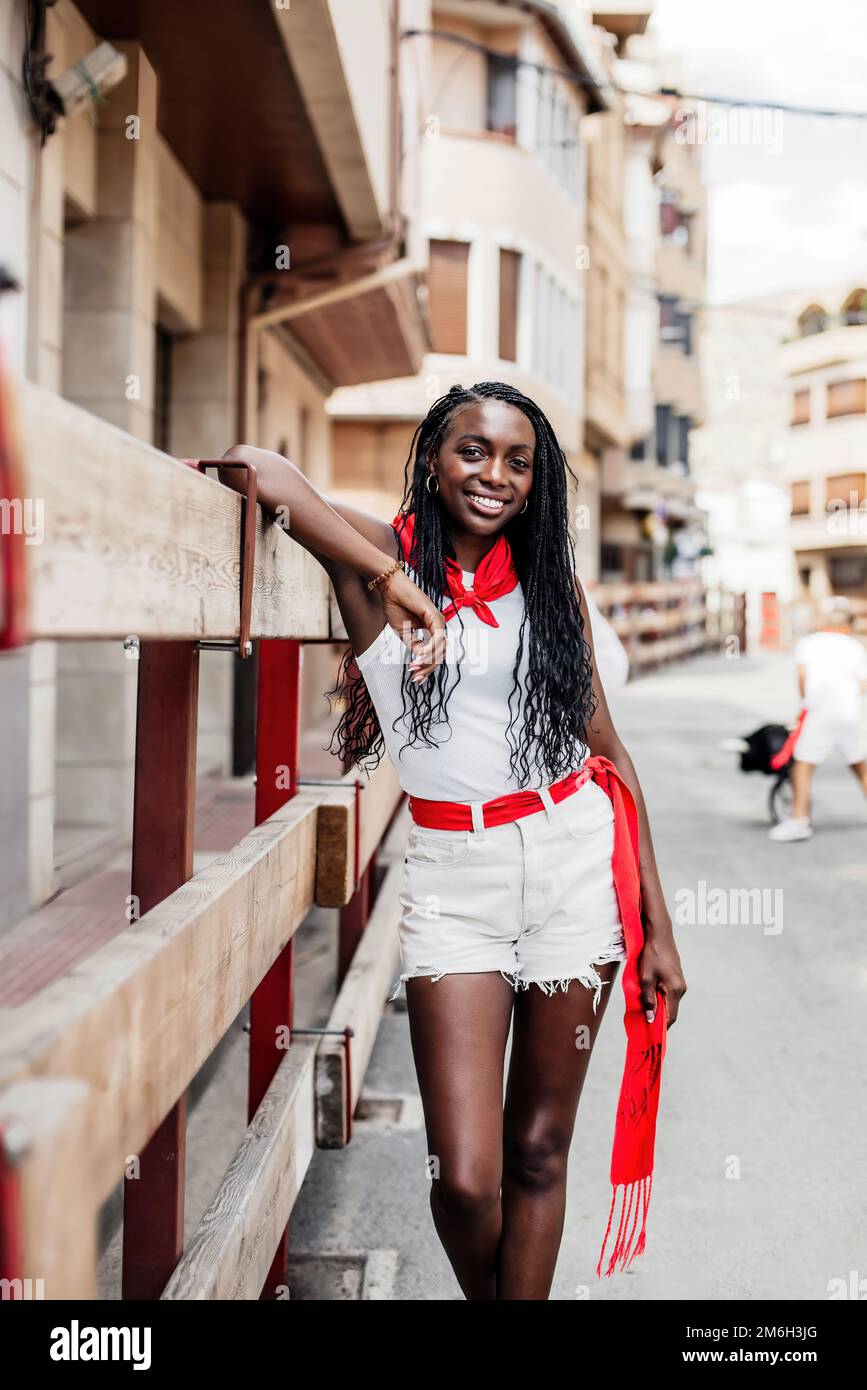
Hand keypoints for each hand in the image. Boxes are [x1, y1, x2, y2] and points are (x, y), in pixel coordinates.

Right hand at [379, 568, 446, 682]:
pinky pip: (437, 637)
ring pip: (440, 648)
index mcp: (432, 630)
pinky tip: (420, 655)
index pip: (436, 654)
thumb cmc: (396, 606)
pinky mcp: (434, 616)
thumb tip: (421, 659)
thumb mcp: (404, 633)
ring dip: (427, 660)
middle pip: (440, 654)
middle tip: (415, 677)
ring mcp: (438, 620)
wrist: (390, 589)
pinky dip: (429, 648)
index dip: (427, 668)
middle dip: (428, 668)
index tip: (415, 678)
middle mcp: (438, 626)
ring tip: (414, 666)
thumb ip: (414, 646)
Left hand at [638, 918, 686, 1027]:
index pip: (670, 1017)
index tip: (650, 1035)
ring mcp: (679, 982)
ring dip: (656, 1006)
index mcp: (675, 990)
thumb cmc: (651, 954)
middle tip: (642, 1023)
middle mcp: (680, 988)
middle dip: (657, 1017)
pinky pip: (667, 993)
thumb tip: (650, 1018)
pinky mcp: (675, 977)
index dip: (661, 1028)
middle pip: (669, 1010)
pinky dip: (658, 997)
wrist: (659, 933)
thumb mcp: (645, 977)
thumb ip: (648, 999)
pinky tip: (647, 995)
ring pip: (667, 1001)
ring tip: (642, 1008)